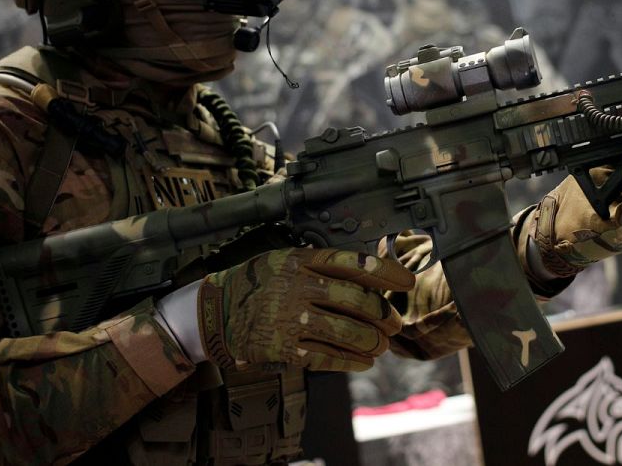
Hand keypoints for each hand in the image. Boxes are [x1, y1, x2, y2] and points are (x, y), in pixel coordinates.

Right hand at [196, 248, 414, 371]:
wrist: (216, 311)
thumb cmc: (258, 282)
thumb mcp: (284, 259)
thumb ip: (321, 264)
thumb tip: (369, 272)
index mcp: (301, 260)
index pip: (353, 263)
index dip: (385, 272)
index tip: (406, 280)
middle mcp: (298, 287)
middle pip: (356, 300)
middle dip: (383, 314)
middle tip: (393, 323)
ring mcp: (291, 318)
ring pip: (347, 332)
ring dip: (372, 342)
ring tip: (381, 345)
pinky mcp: (284, 347)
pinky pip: (327, 356)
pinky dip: (351, 361)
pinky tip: (363, 362)